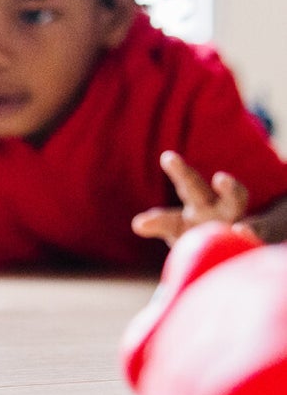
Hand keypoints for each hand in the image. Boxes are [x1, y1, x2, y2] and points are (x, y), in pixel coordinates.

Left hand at [132, 150, 256, 245]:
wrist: (245, 237)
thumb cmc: (203, 231)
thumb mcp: (179, 228)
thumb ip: (161, 223)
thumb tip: (137, 224)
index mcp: (195, 202)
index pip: (182, 186)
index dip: (176, 173)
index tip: (164, 161)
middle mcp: (213, 206)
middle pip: (197, 187)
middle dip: (184, 173)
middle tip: (168, 158)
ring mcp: (235, 218)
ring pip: (235, 199)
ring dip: (229, 189)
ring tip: (221, 178)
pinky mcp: (256, 233)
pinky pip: (258, 229)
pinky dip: (251, 229)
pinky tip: (242, 230)